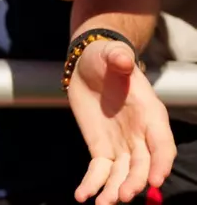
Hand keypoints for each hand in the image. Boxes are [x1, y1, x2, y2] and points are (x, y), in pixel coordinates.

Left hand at [68, 39, 175, 204]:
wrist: (89, 63)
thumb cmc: (106, 58)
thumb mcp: (112, 54)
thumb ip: (119, 58)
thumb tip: (122, 59)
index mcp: (151, 115)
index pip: (162, 144)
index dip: (160, 163)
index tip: (154, 181)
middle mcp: (140, 135)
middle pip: (143, 165)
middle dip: (135, 182)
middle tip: (123, 197)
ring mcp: (122, 145)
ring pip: (122, 174)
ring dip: (115, 190)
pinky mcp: (101, 148)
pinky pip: (99, 171)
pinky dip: (92, 184)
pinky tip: (82, 197)